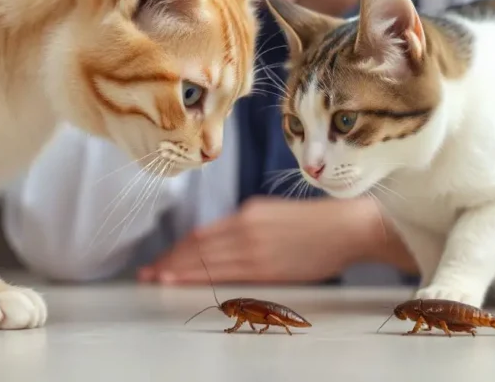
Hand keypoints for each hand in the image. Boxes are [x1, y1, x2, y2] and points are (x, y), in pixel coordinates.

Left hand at [137, 196, 387, 284]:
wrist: (348, 228)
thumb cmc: (318, 223)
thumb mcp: (275, 215)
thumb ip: (249, 227)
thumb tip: (227, 245)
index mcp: (248, 211)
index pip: (202, 234)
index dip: (177, 249)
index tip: (161, 259)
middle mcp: (245, 227)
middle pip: (197, 248)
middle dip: (170, 261)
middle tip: (147, 272)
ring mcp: (254, 248)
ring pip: (206, 261)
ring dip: (178, 271)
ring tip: (156, 280)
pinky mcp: (267, 267)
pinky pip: (224, 274)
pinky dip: (199, 278)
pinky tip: (184, 282)